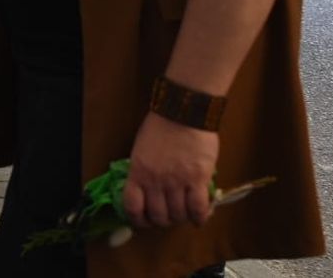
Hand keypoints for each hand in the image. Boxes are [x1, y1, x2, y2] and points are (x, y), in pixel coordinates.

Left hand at [123, 112, 218, 229]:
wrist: (183, 112)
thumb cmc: (160, 127)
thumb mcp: (142, 149)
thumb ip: (144, 171)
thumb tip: (148, 191)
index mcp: (138, 171)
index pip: (132, 206)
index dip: (138, 219)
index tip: (144, 221)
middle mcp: (155, 180)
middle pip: (158, 215)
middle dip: (163, 220)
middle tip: (169, 216)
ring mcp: (177, 181)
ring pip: (178, 215)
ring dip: (182, 219)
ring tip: (185, 214)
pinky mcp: (198, 179)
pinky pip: (198, 208)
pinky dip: (200, 217)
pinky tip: (200, 216)